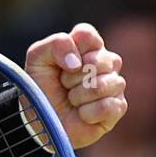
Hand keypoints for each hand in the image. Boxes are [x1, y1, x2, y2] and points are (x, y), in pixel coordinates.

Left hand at [25, 22, 127, 149]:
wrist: (39, 122)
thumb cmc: (40, 88)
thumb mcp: (38, 59)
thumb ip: (56, 44)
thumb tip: (77, 62)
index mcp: (86, 46)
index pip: (87, 34)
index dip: (71, 50)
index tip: (60, 65)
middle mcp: (105, 61)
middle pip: (98, 60)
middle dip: (71, 77)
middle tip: (63, 85)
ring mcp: (113, 83)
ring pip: (103, 84)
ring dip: (78, 96)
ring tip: (71, 100)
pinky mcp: (117, 107)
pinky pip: (108, 106)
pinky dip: (88, 113)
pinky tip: (81, 114)